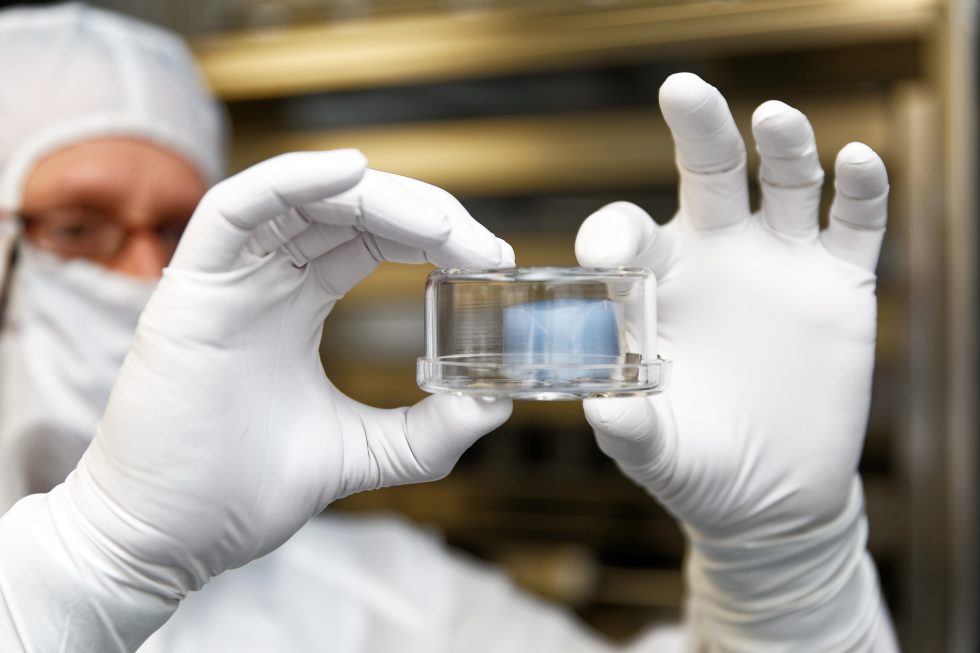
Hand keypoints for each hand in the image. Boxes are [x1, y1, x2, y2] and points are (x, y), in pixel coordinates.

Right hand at [0, 150, 514, 649]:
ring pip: (304, 199)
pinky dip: (293, 179)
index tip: (491, 259)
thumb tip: (494, 406)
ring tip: (442, 224)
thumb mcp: (362, 452)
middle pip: (347, 210)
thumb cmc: (244, 492)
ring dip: (380, 198)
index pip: (370, 239)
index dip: (431, 236)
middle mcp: (263, 281)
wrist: (169, 539)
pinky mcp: (190, 290)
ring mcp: (226, 280)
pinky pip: (235, 208)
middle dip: (422, 214)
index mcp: (297, 305)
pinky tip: (355, 175)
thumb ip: (428, 432)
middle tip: (481, 245)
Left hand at [575, 74, 892, 649]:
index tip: (606, 259)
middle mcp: (715, 257)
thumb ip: (626, 423)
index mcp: (656, 283)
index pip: (629, 231)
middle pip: (708, 172)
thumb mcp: (651, 447)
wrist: (766, 495)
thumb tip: (604, 406)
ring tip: (773, 118)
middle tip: (682, 89)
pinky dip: (860, 191)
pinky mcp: (839, 287)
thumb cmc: (692, 462)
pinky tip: (855, 162)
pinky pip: (855, 226)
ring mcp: (778, 265)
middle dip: (698, 128)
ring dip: (783, 146)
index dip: (614, 235)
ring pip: (784, 182)